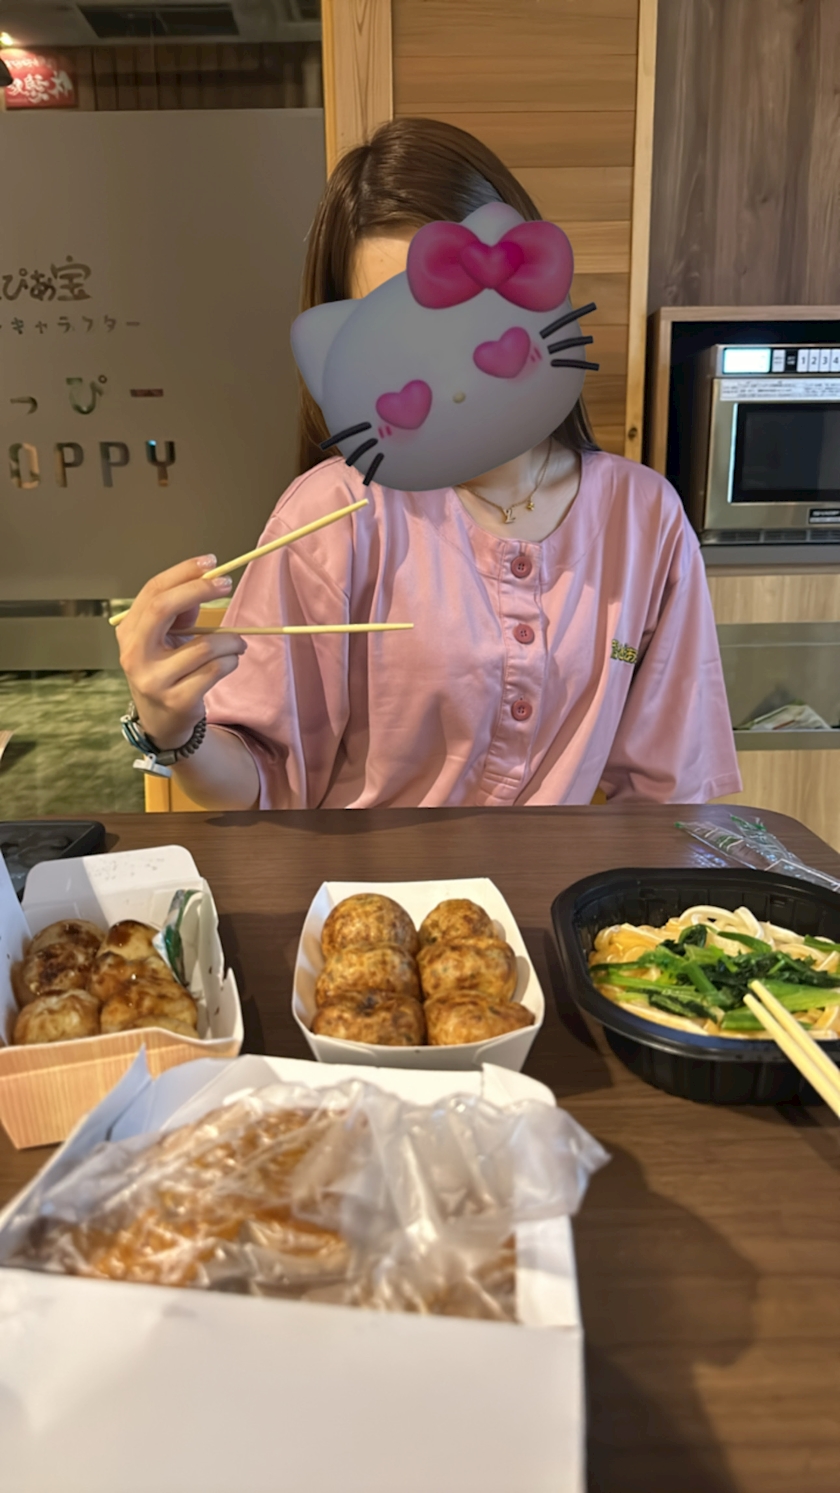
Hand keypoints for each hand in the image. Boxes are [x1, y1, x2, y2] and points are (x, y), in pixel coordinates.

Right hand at [116, 556, 245, 750]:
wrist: (161, 721)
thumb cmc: (166, 670)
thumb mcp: (165, 640)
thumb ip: (179, 613)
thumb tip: (205, 581)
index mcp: (129, 632)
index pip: (152, 591)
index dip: (182, 572)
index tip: (211, 562)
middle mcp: (134, 654)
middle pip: (163, 608)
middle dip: (198, 590)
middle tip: (226, 584)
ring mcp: (153, 679)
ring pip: (203, 645)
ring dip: (230, 641)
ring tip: (237, 643)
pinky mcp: (177, 700)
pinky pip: (215, 670)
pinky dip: (231, 661)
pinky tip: (230, 662)